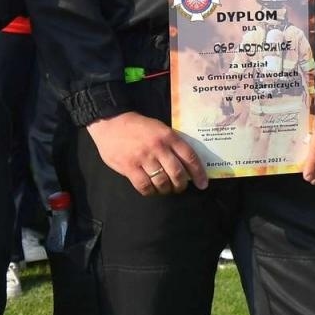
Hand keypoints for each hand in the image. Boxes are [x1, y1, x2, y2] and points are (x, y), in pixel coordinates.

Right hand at [86, 111, 207, 195]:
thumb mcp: (160, 128)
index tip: (203, 184)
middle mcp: (159, 148)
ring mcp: (143, 158)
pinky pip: (144, 186)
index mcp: (169, 137)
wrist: (112, 123)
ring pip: (161, 182)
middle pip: (177, 173)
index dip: (198, 173)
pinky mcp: (129, 167)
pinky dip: (150, 192)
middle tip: (180, 188)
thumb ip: (172, 144)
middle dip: (181, 185)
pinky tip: (151, 190)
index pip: (189, 157)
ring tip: (166, 189)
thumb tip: (185, 163)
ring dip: (166, 189)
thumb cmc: (139, 127)